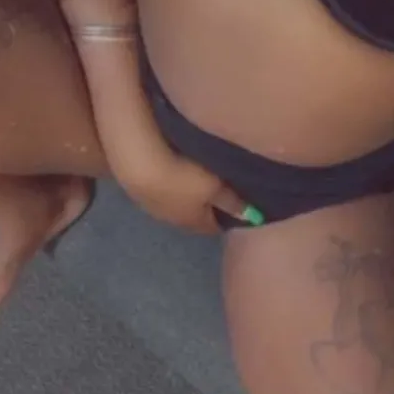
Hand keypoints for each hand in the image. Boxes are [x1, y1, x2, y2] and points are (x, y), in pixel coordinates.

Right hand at [122, 152, 247, 234]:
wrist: (140, 166)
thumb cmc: (185, 178)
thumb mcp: (215, 188)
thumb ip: (233, 202)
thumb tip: (253, 218)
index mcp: (196, 223)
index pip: (216, 227)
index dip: (226, 217)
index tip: (234, 203)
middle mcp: (176, 222)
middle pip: (195, 218)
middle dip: (206, 207)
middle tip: (216, 188)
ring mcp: (155, 210)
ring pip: (177, 207)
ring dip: (185, 197)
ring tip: (192, 178)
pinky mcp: (140, 195)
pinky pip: (162, 195)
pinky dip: (170, 188)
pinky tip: (171, 174)